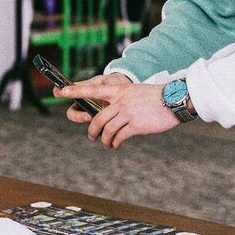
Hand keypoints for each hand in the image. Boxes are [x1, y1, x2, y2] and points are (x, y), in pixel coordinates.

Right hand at [56, 73, 129, 124]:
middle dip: (78, 117)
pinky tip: (111, 128)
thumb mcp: (105, 82)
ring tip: (103, 123)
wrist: (130, 91)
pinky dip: (103, 130)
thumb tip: (72, 86)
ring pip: (85, 123)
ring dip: (92, 125)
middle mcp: (84, 104)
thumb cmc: (115, 83)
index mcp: (83, 92)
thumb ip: (92, 86)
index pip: (66, 92)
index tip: (58, 92)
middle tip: (88, 117)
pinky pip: (98, 130)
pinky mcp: (102, 123)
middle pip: (72, 114)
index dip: (60, 92)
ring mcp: (92, 114)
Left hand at [57, 78, 179, 148]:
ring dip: (104, 140)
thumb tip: (112, 115)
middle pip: (97, 118)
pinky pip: (119, 137)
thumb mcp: (135, 92)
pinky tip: (116, 145)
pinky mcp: (136, 126)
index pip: (92, 89)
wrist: (173, 100)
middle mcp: (120, 101)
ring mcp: (128, 113)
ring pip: (107, 130)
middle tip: (92, 136)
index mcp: (119, 90)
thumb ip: (121, 101)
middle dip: (92, 130)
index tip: (61, 92)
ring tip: (106, 144)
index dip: (76, 91)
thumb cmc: (155, 97)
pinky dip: (115, 143)